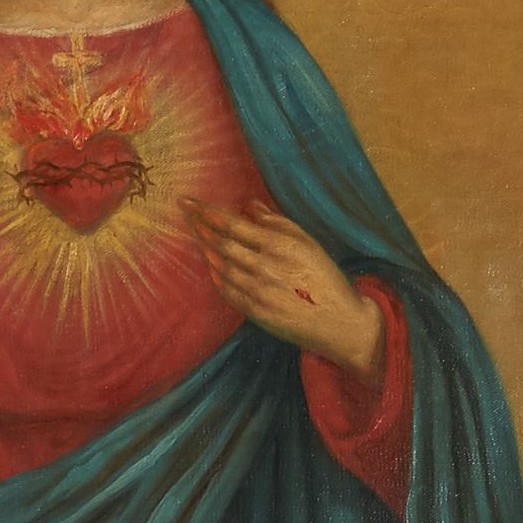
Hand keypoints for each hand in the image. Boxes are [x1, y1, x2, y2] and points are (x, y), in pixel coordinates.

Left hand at [189, 199, 382, 375]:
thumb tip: (249, 206)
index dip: (206, 211)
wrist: (339, 321)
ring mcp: (258, 292)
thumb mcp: (308, 243)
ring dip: (204, 248)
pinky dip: (215, 275)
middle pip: (220, 243)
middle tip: (184, 213)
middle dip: (198, 225)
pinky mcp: (255, 313)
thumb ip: (277, 222)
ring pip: (220, 266)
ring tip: (195, 234)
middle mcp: (266, 267)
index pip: (232, 223)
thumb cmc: (325, 277)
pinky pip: (226, 290)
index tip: (188, 201)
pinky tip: (210, 264)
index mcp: (280, 245)